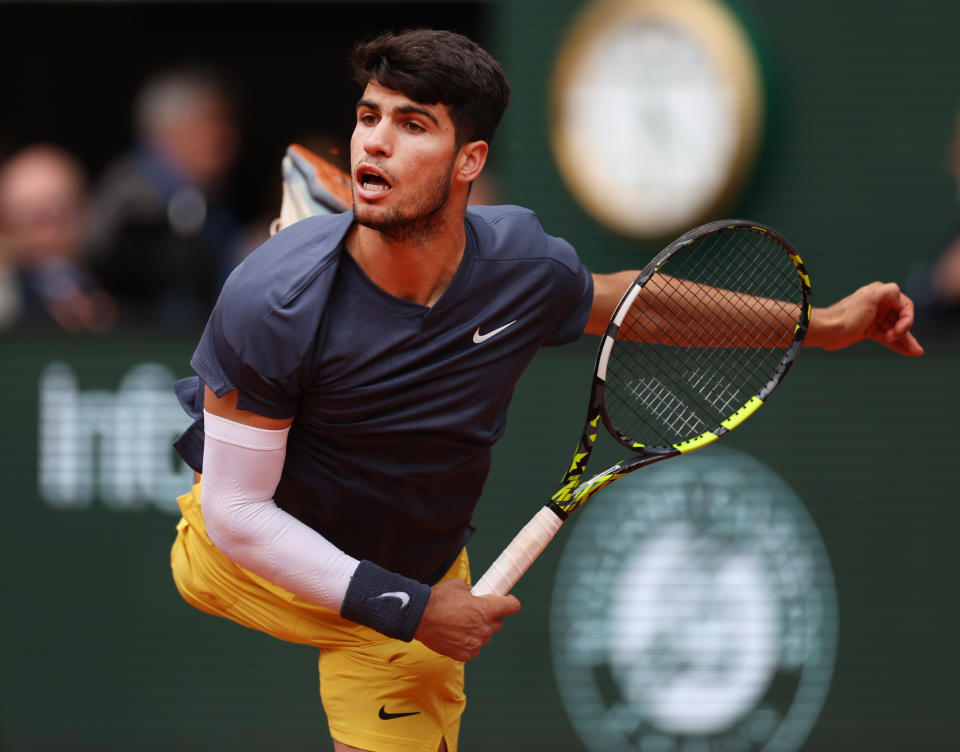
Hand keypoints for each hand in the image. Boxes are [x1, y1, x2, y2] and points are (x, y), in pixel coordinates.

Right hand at [413, 578, 520, 661]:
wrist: (419, 617)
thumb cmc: (439, 598)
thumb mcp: (459, 586)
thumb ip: (473, 592)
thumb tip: (476, 595)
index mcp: (487, 609)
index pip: (513, 606)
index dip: (510, 602)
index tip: (506, 600)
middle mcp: (485, 628)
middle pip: (498, 623)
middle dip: (491, 616)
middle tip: (477, 611)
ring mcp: (475, 643)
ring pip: (485, 636)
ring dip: (478, 630)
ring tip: (461, 623)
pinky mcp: (465, 654)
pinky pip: (474, 648)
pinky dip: (468, 642)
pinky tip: (456, 634)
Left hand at [807, 281, 923, 355]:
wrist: (827, 331)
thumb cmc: (848, 315)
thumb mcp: (871, 298)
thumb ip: (888, 291)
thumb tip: (897, 292)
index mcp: (880, 293)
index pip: (905, 306)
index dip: (906, 319)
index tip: (899, 331)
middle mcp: (878, 304)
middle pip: (901, 319)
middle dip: (906, 332)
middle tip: (906, 344)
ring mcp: (874, 318)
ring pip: (895, 330)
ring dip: (905, 340)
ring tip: (916, 352)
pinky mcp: (868, 330)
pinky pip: (887, 337)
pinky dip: (897, 344)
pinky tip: (908, 352)